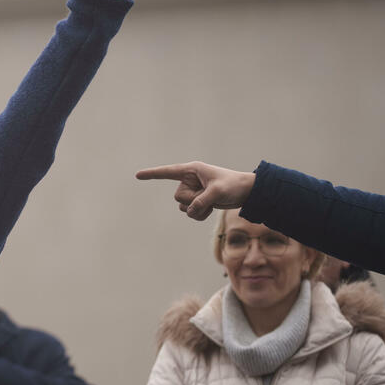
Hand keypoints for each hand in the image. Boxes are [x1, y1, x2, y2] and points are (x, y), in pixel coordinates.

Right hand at [135, 161, 255, 220]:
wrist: (247, 191)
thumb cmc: (234, 185)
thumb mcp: (218, 192)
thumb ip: (201, 201)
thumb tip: (189, 211)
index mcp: (192, 170)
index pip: (168, 172)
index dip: (152, 174)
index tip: (138, 175)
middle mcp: (189, 180)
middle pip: (178, 197)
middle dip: (193, 201)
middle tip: (209, 196)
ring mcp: (193, 191)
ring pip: (183, 207)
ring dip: (197, 209)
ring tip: (212, 203)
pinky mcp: (197, 200)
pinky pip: (190, 213)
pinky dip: (200, 214)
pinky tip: (211, 209)